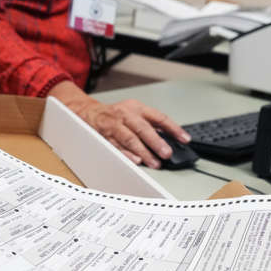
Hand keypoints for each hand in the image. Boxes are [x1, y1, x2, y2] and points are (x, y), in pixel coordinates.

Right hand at [49, 81, 189, 167]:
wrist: (86, 112)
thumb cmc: (113, 115)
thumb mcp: (133, 113)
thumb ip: (149, 125)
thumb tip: (169, 139)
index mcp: (137, 108)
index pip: (159, 117)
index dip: (173, 128)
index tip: (184, 139)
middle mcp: (126, 115)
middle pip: (143, 128)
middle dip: (156, 142)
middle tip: (167, 153)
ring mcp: (114, 125)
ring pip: (129, 138)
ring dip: (143, 152)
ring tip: (154, 162)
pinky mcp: (103, 136)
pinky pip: (116, 146)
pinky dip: (126, 154)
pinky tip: (135, 161)